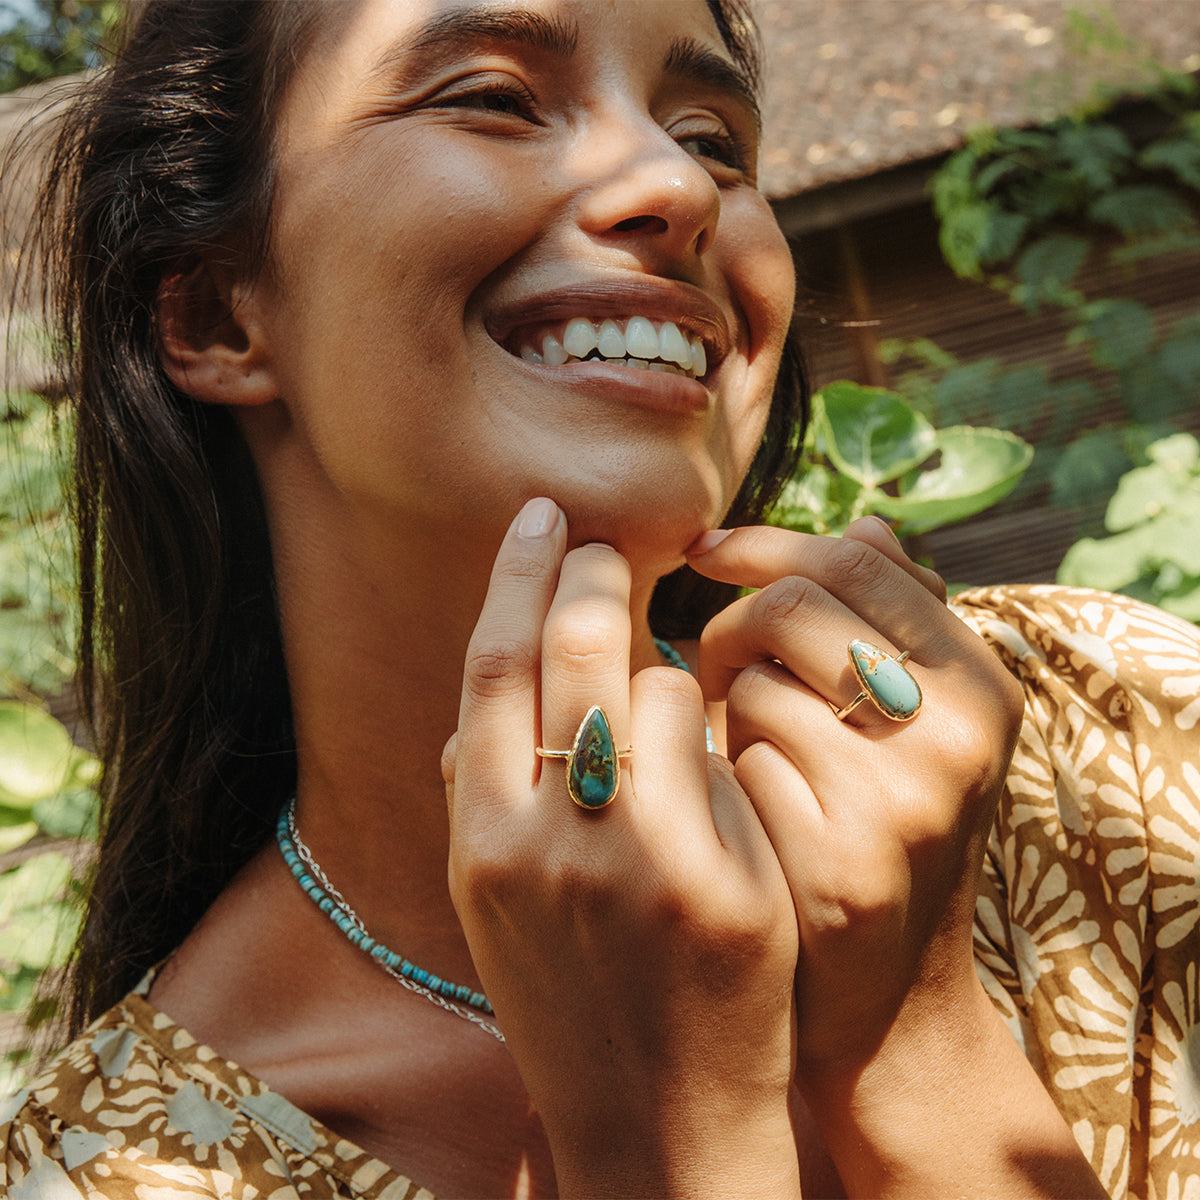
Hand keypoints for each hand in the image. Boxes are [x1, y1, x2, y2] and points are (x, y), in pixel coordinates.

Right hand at [445, 498, 801, 1199]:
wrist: (654, 1120)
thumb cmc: (574, 995)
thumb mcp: (497, 904)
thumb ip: (486, 797)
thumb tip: (486, 700)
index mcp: (478, 839)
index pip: (491, 666)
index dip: (514, 577)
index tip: (541, 517)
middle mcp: (543, 839)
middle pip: (568, 652)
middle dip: (592, 576)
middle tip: (610, 544)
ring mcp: (632, 859)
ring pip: (656, 683)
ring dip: (664, 659)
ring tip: (665, 668)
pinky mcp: (716, 878)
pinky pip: (718, 743)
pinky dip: (717, 721)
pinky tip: (720, 737)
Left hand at [688, 517, 1018, 1071]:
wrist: (883, 995)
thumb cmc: (878, 831)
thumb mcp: (915, 726)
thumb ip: (891, 622)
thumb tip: (865, 520)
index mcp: (980, 682)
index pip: (856, 559)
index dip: (765, 544)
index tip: (705, 550)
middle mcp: (958, 733)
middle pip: (789, 606)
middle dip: (728, 631)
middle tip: (716, 672)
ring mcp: (905, 802)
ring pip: (750, 683)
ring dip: (723, 713)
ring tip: (742, 752)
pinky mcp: (842, 864)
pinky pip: (734, 762)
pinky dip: (721, 777)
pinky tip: (742, 815)